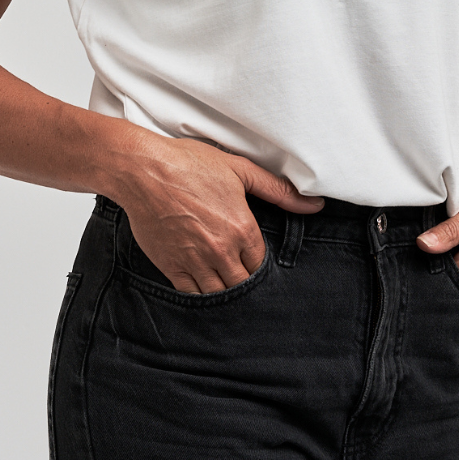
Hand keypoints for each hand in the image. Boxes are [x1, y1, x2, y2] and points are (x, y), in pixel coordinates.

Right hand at [113, 137, 323, 294]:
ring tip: (222, 279)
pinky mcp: (172, 267)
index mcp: (241, 228)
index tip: (249, 253)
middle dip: (242, 278)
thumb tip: (314, 204)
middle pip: (242, 283)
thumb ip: (278, 190)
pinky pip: (192, 295)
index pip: (260, 262)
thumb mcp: (239, 169)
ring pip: (220, 294)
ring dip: (224, 289)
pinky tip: (202, 286)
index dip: (256, 258)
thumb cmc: (189, 164)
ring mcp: (195, 262)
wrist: (144, 170)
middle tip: (236, 268)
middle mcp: (221, 250)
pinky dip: (200, 294)